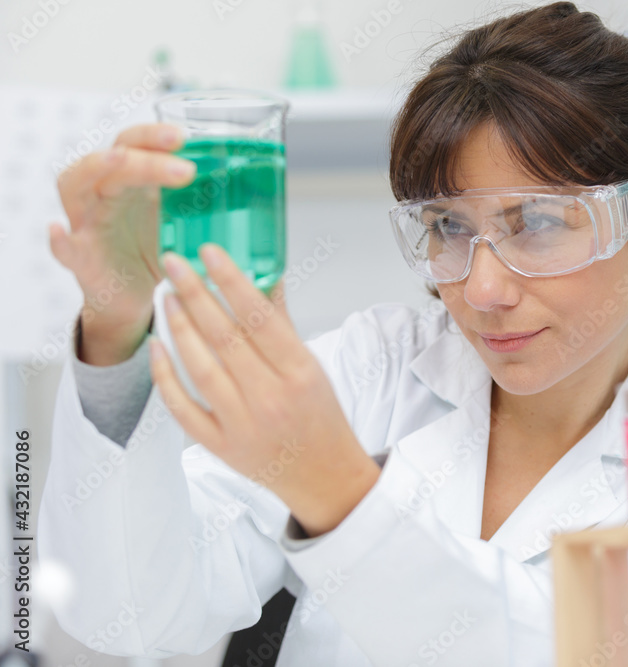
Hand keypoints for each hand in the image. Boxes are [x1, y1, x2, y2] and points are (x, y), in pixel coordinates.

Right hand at [49, 123, 196, 363]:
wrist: (132, 297)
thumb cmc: (155, 248)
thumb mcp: (184, 219)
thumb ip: (211, 199)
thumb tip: (267, 182)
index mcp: (128, 179)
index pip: (134, 142)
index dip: (154, 135)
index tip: (186, 137)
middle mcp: (102, 193)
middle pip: (110, 159)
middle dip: (144, 156)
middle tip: (184, 168)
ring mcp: (86, 222)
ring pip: (77, 186)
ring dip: (99, 170)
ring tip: (119, 160)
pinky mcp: (82, 259)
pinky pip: (65, 248)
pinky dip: (59, 241)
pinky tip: (60, 231)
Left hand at [149, 243, 379, 536]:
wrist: (323, 476)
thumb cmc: (321, 418)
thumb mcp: (314, 367)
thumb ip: (284, 325)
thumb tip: (265, 278)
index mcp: (300, 373)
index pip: (260, 317)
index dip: (232, 281)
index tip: (210, 253)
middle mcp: (271, 398)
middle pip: (224, 337)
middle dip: (194, 294)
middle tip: (173, 263)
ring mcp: (243, 424)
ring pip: (201, 368)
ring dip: (179, 327)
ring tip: (166, 296)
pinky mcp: (220, 446)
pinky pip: (183, 408)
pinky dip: (165, 377)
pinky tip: (157, 346)